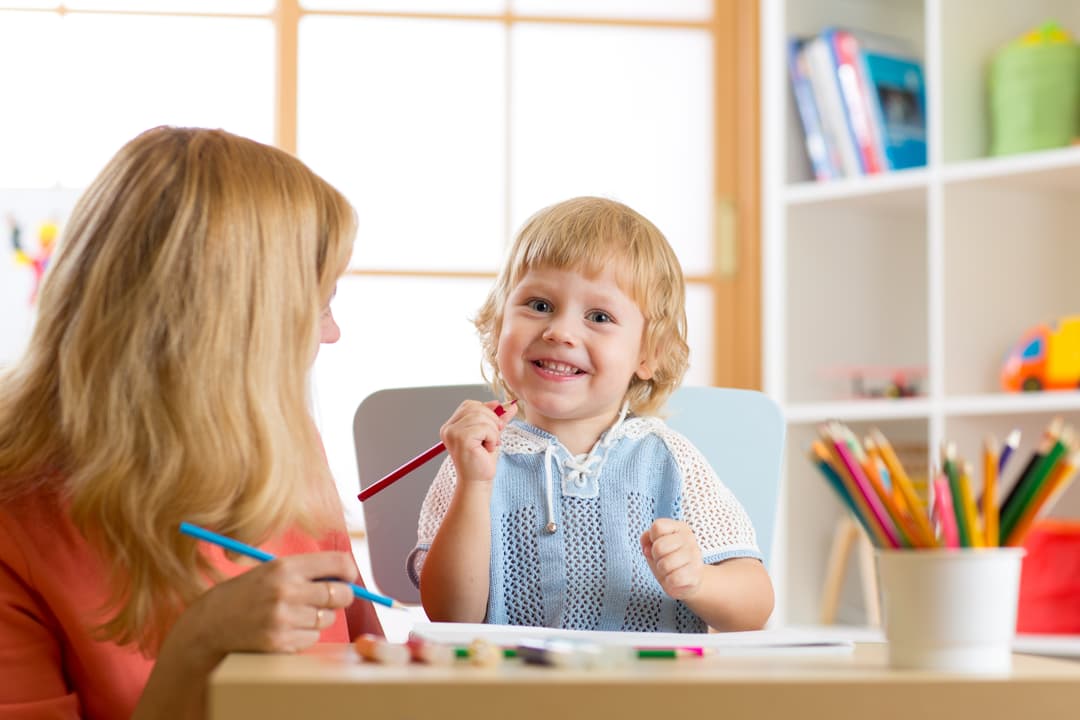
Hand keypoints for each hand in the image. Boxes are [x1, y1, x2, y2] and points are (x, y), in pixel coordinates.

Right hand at [170, 551, 357, 665]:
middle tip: (330, 599)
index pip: (338, 562)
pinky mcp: (281, 642)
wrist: (210, 624)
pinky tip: (285, 629)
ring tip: (294, 614)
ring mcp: (284, 619)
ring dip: (318, 618)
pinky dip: (304, 636)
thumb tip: (347, 578)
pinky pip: (312, 639)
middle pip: (341, 594)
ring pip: (327, 619)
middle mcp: (286, 591)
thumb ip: (306, 571)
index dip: (349, 571)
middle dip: (341, 597)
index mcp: (285, 567)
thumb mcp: (272, 571)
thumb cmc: (246, 594)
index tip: (347, 577)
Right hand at [440, 400, 516, 485]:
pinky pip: (484, 427)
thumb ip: (498, 419)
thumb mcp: (491, 434)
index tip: (494, 428)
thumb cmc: (482, 461)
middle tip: (494, 438)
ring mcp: (453, 433)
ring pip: (481, 416)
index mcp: (451, 425)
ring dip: (493, 431)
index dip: (486, 411)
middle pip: (476, 407)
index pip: (470, 404)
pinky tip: (487, 449)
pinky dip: (492, 437)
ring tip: (489, 444)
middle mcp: (448, 428)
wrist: (478, 482)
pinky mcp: (461, 439)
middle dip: (492, 420)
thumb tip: (510, 405)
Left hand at [640, 518, 704, 600]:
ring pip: (665, 565)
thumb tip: (646, 549)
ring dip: (662, 571)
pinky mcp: (696, 575)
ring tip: (669, 570)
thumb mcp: (655, 545)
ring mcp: (695, 556)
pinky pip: (674, 579)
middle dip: (656, 557)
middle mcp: (689, 538)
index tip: (658, 544)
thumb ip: (647, 539)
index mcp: (679, 527)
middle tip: (663, 560)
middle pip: (659, 547)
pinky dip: (669, 582)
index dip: (652, 538)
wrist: (687, 580)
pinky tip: (675, 579)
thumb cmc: (668, 559)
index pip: (657, 527)